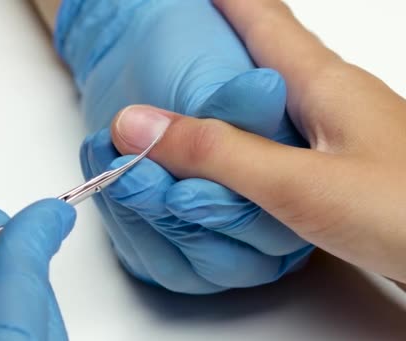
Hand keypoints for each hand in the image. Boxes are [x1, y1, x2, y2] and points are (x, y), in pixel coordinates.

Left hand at [57, 0, 312, 291]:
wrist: (138, 65)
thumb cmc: (184, 65)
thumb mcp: (208, 75)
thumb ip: (234, 99)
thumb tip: (263, 91)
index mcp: (295, 178)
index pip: (273, 217)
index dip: (224, 206)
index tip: (180, 187)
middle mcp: (265, 222)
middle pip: (235, 257)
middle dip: (173, 215)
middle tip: (131, 174)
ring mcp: (221, 243)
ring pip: (192, 266)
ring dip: (143, 220)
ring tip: (112, 167)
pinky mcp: (177, 251)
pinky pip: (154, 263)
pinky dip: (124, 226)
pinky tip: (105, 182)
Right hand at [110, 0, 405, 283]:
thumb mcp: (298, 183)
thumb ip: (218, 154)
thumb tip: (139, 124)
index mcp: (322, 83)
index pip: (263, 17)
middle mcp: (331, 100)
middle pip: (265, 53)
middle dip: (218, 40)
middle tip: (178, 42)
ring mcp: (339, 134)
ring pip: (271, 100)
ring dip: (229, 96)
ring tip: (190, 100)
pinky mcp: (341, 170)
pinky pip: (281, 140)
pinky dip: (246, 141)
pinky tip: (233, 158)